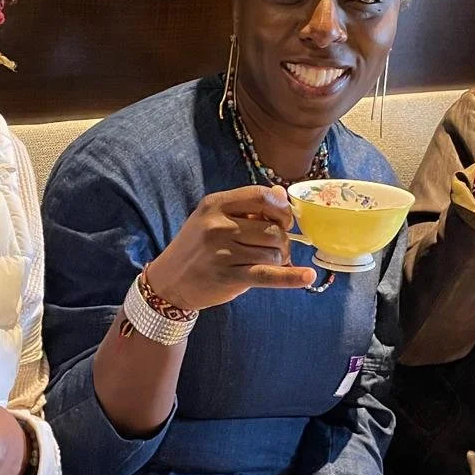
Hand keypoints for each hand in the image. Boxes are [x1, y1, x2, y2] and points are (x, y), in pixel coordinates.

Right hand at [144, 186, 315, 310]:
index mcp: (215, 204)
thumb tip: (282, 193)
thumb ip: (246, 206)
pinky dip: (290, 277)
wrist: (168, 281)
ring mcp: (222, 252)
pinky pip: (267, 275)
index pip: (261, 196)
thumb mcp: (212, 218)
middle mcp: (218, 225)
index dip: (281, 209)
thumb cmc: (196, 247)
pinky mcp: (228, 277)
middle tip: (273, 249)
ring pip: (273, 253)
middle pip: (273, 230)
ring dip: (278, 261)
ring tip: (265, 264)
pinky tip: (306, 276)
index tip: (285, 220)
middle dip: (282, 241)